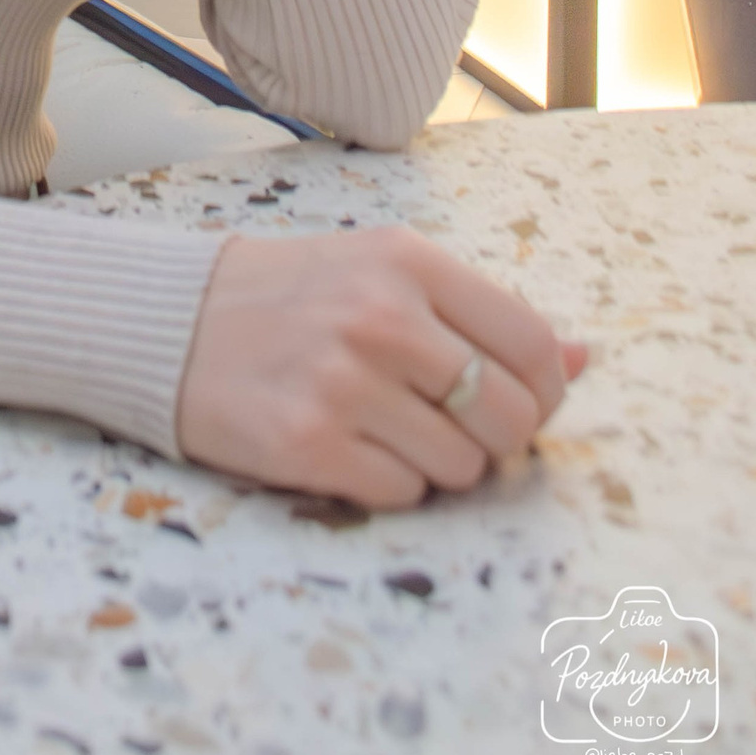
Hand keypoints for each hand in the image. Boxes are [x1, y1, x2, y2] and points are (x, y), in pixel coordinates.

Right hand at [174, 225, 588, 510]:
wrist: (168, 321)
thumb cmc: (291, 296)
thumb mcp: (384, 272)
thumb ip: (481, 313)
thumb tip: (587, 356)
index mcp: (407, 261)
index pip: (534, 343)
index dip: (545, 388)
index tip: (516, 398)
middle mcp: (382, 317)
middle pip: (511, 416)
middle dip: (496, 437)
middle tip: (450, 423)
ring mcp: (344, 381)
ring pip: (463, 465)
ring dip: (438, 461)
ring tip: (385, 427)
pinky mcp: (308, 443)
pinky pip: (405, 493)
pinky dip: (389, 482)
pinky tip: (348, 445)